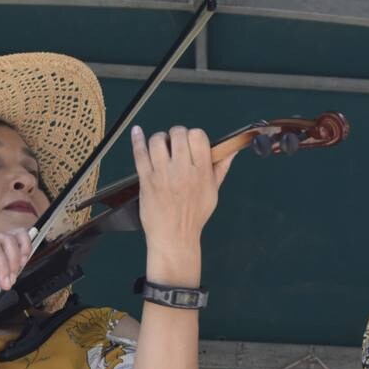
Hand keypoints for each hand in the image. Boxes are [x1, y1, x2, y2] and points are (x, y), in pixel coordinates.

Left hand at [130, 125, 233, 255]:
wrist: (174, 236)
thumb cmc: (194, 215)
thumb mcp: (213, 192)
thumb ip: (220, 168)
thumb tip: (231, 151)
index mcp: (202, 172)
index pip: (198, 136)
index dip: (193, 135)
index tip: (189, 142)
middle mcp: (182, 170)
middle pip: (178, 134)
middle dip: (176, 134)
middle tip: (174, 144)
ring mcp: (163, 175)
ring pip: (158, 141)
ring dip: (159, 139)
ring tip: (160, 147)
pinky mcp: (146, 180)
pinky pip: (139, 154)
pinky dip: (137, 140)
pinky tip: (137, 131)